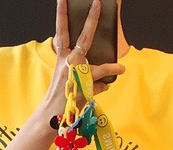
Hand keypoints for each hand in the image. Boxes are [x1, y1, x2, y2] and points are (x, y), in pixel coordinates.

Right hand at [40, 0, 124, 119]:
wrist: (52, 115)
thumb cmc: (61, 99)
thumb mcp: (69, 81)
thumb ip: (88, 77)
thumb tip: (107, 81)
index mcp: (61, 58)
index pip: (61, 32)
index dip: (62, 15)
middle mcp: (67, 61)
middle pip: (81, 38)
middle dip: (91, 20)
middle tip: (97, 2)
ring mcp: (75, 71)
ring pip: (97, 65)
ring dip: (110, 66)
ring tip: (121, 66)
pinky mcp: (84, 83)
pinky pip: (102, 77)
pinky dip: (110, 77)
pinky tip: (117, 74)